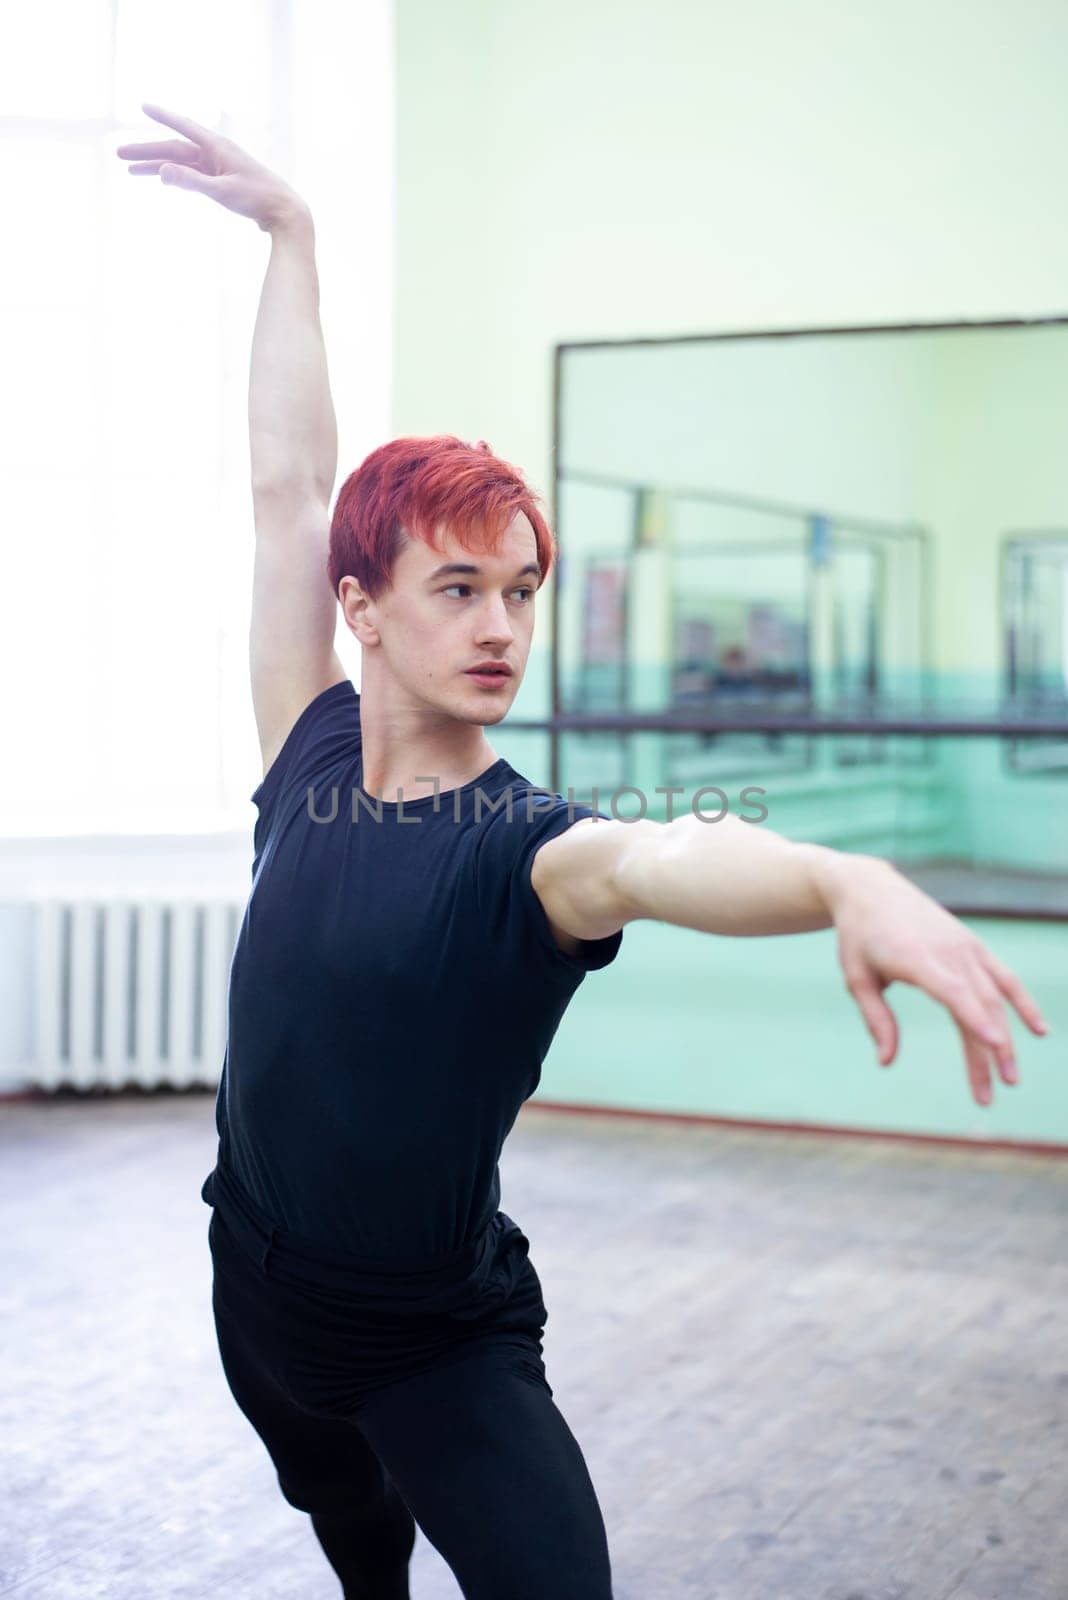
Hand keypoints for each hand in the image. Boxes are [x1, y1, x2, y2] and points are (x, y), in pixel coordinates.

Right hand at [115, 103, 309, 234]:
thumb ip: (190, 181)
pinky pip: (191, 174)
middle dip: (146, 152)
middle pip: (174, 149)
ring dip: (156, 166)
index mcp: (217, 147)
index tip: (142, 105)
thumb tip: (161, 170)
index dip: (162, 116)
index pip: (183, 127)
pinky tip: (161, 177)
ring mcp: (218, 167)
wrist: (284, 213)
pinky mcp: (222, 181)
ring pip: (180, 163)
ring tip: (130, 171)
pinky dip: (174, 175)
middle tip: (119, 155)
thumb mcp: (222, 191)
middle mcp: (216, 153)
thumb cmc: (257, 199)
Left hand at [825, 858, 1049, 1106]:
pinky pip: (1004, 977)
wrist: (870, 889)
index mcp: (915, 957)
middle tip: (990, 1096)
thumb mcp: (856, 978)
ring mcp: (965, 947)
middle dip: (988, 1052)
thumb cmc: (858, 937)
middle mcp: (947, 951)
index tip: (995, 1043)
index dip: (975, 1016)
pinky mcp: (973, 945)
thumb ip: (876, 1019)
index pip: (952, 990)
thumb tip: (886, 1062)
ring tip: (1010, 1078)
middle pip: (978, 1005)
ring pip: (995, 997)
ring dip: (1006, 1038)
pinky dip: (1022, 1002)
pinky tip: (1038, 1030)